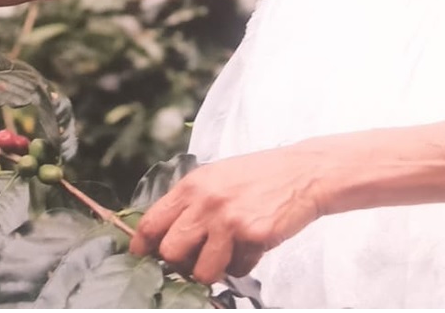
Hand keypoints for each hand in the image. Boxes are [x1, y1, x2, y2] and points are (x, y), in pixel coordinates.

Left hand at [129, 146, 323, 283]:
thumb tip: (165, 233)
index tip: (142, 256)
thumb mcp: (217, 178)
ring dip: (213, 270)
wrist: (303, 173)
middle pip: (170, 252)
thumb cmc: (259, 176)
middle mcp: (205, 202)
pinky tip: (253, 245)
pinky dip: (244, 265)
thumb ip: (191, 202)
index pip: (152, 222)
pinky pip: (237, 269)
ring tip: (227, 254)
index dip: (143, 245)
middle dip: (179, 263)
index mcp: (193, 186)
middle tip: (195, 259)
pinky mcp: (251, 236)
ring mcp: (228, 219)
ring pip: (201, 270)